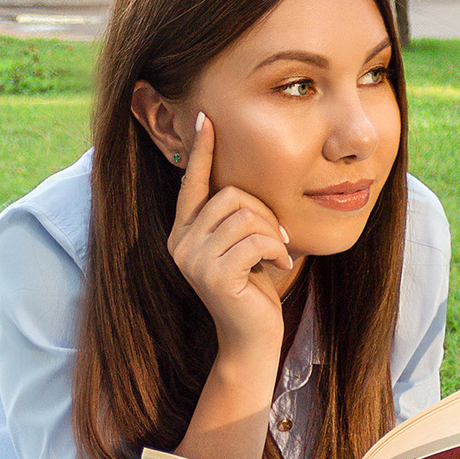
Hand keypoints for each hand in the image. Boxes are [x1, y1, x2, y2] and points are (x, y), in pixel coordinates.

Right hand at [166, 113, 292, 358]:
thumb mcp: (241, 245)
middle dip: (264, 212)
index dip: (201, 151)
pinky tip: (279, 266)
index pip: (191, 183)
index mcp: (183, 233)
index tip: (206, 119)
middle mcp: (180, 243)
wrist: (252, 340)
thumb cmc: (253, 289)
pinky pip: (255, 239)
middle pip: (229, 195)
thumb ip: (235, 216)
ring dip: (272, 232)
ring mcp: (193, 260)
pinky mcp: (213, 276)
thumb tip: (241, 178)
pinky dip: (276, 249)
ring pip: (244, 215)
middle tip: (278, 237)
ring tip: (277, 253)